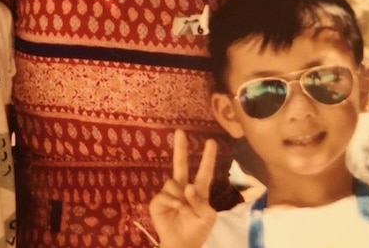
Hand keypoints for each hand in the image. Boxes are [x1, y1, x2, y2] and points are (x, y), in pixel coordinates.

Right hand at [149, 129, 217, 247]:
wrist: (181, 244)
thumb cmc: (197, 230)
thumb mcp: (207, 217)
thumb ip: (200, 200)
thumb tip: (186, 187)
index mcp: (199, 192)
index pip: (204, 172)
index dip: (208, 158)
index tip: (211, 142)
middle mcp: (183, 188)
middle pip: (180, 164)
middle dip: (180, 148)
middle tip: (180, 131)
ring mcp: (169, 193)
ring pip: (173, 182)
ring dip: (180, 195)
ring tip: (182, 210)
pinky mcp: (158, 200)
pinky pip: (165, 194)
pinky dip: (172, 202)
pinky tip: (175, 210)